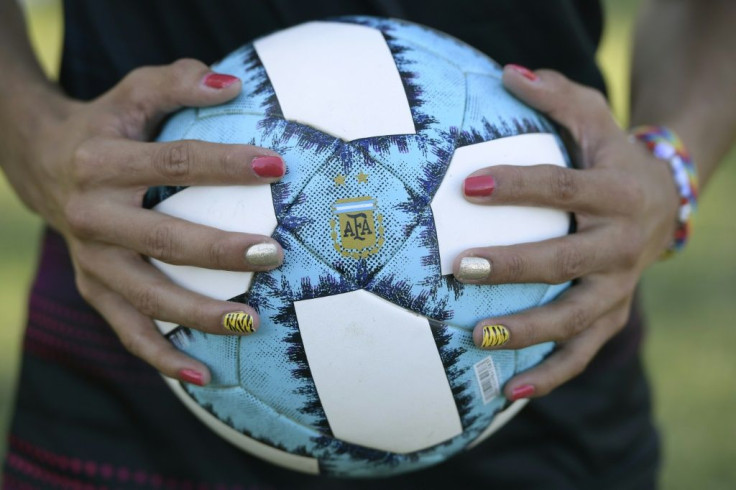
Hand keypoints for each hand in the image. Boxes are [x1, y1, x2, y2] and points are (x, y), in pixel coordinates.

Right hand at [3, 59, 284, 384]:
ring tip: (253, 321)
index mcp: (102, 161)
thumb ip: (178, 81)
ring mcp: (90, 259)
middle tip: (275, 254)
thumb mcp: (133, 91)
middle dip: (221, 250)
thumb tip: (232, 84)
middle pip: (163, 237)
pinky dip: (162, 356)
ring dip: (200, 313)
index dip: (226, 164)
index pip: (175, 162)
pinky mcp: (92, 288)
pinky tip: (203, 375)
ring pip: (147, 296)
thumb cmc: (108, 125)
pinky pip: (127, 330)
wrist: (43, 162)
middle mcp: (91, 214)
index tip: (277, 166)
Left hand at [453, 65, 679, 399]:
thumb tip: (507, 73)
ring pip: (575, 317)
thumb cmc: (612, 157)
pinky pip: (583, 352)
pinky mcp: (612, 315)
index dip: (520, 186)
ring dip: (527, 330)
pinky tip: (510, 391)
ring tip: (477, 335)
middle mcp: (622, 244)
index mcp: (615, 191)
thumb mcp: (595, 118)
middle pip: (566, 260)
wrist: (661, 202)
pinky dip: (550, 374)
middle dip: (512, 266)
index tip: (469, 186)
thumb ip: (557, 96)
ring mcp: (619, 287)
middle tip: (459, 266)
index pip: (564, 188)